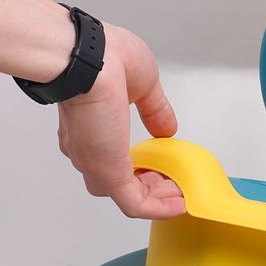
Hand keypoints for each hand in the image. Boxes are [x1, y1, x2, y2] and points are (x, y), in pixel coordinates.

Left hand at [57, 25, 184, 218]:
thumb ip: (155, 111)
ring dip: (157, 198)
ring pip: (127, 196)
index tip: (162, 166)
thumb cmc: (102, 57)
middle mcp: (87, 149)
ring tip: (180, 193)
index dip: (138, 165)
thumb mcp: (143, 85)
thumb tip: (167, 130)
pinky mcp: (109, 172)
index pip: (110, 158)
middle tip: (175, 182)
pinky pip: (136, 203)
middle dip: (151, 186)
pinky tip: (180, 204)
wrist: (85, 57)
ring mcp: (96, 163)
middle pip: (118, 183)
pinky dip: (159, 207)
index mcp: (90, 127)